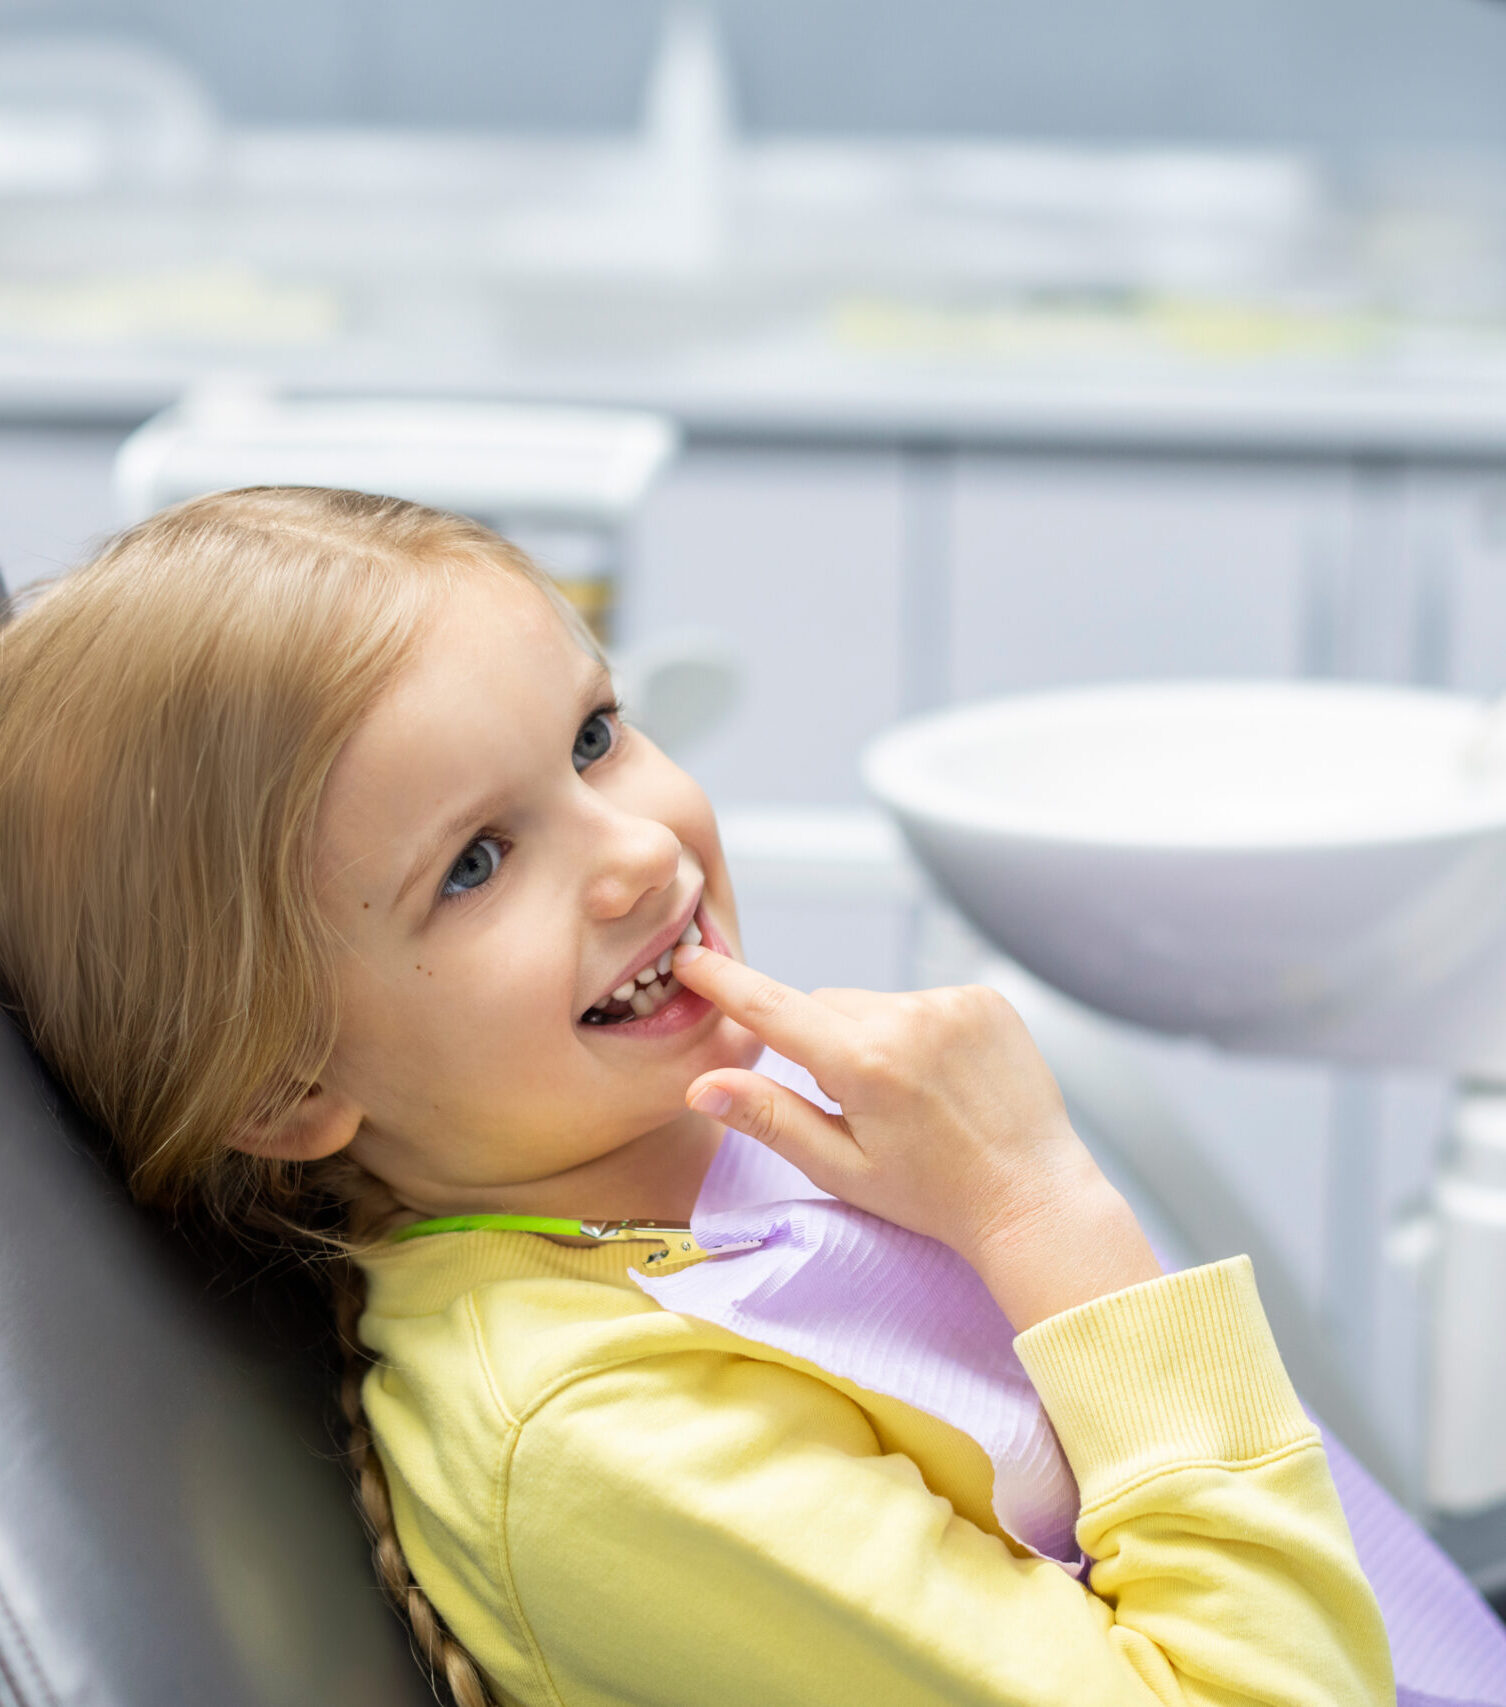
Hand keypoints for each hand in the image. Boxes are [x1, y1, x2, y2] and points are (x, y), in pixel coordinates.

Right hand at [673, 945, 1161, 1328]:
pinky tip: (943, 1078)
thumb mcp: (841, 1168)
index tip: (689, 959)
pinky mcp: (985, 999)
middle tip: (855, 1103)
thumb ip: (770, 1118)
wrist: (1033, 1199)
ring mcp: (953, 1003)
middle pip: (825, 1007)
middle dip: (822, 1043)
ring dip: (872, 1036)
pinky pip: (921, 1000)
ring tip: (910, 1097)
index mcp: (866, 1065)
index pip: (776, 1010)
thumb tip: (701, 1086)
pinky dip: (917, 1030)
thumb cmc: (934, 1196)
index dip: (726, 984)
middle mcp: (909, 1019)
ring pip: (873, 1003)